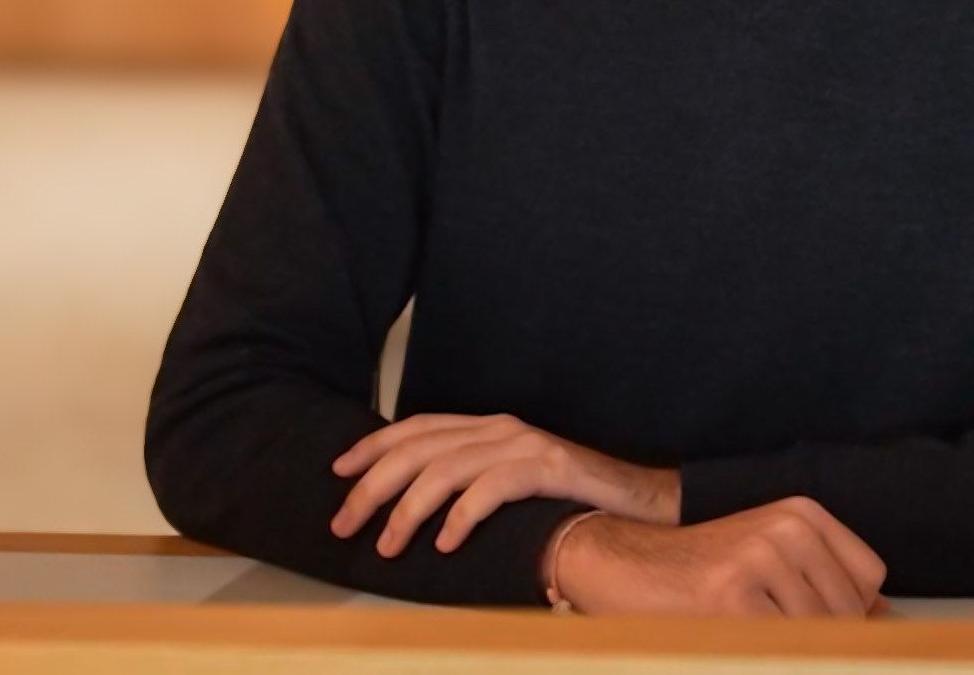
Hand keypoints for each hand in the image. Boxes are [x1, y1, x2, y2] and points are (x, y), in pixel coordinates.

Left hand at [330, 413, 678, 555]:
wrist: (633, 502)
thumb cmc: (565, 502)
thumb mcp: (509, 483)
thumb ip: (470, 483)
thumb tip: (413, 508)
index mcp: (488, 427)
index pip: (417, 428)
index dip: (373, 446)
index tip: (339, 472)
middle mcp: (500, 428)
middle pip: (419, 450)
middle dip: (373, 487)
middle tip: (346, 524)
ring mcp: (524, 445)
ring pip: (445, 470)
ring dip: (407, 512)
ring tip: (388, 546)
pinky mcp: (547, 468)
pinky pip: (490, 489)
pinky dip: (460, 517)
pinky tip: (444, 545)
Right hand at [550, 500, 888, 616]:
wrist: (619, 565)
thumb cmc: (697, 571)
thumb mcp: (769, 557)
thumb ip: (826, 585)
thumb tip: (884, 620)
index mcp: (802, 514)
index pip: (869, 582)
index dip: (849, 616)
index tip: (822, 629)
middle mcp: (787, 528)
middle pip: (848, 614)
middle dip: (822, 639)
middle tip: (766, 629)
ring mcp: (760, 559)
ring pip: (819, 635)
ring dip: (790, 647)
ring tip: (747, 633)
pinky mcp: (731, 597)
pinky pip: (782, 648)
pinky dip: (765, 653)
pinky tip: (734, 640)